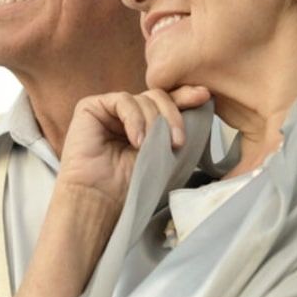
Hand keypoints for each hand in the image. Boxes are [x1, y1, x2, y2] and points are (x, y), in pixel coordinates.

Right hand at [57, 85, 210, 210]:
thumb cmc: (132, 186)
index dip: (185, 97)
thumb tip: (201, 104)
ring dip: (154, 122)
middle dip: (173, 115)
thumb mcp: (164, 155)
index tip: (204, 97)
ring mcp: (109, 110)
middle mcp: (128, 114)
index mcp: (145, 124)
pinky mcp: (91, 107)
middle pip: (158, 96)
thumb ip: (177, 130)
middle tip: (178, 141)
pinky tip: (137, 141)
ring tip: (150, 148)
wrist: (100, 200)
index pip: (168, 103)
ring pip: (143, 98)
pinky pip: (123, 101)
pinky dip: (135, 119)